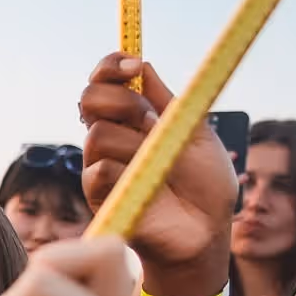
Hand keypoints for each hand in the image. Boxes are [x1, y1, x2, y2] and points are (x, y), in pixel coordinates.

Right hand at [78, 56, 236, 286]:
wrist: (206, 231)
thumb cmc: (206, 185)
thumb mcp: (196, 132)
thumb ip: (168, 100)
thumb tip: (143, 65)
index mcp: (132, 116)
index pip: (105, 79)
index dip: (112, 66)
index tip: (134, 65)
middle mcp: (112, 135)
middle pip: (89, 97)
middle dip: (120, 100)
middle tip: (151, 120)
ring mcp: (101, 163)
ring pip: (98, 134)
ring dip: (134, 144)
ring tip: (159, 164)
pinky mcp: (98, 193)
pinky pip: (100, 169)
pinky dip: (127, 172)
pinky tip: (147, 186)